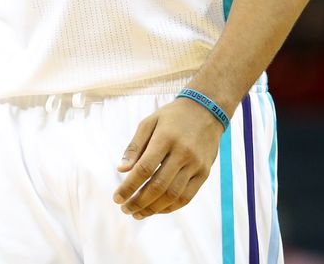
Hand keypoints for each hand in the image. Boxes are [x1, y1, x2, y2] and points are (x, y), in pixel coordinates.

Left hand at [112, 97, 225, 217]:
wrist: (207, 110)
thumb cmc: (173, 116)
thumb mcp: (149, 122)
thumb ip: (135, 146)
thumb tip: (121, 169)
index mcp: (165, 138)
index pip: (145, 169)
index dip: (129, 186)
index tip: (117, 198)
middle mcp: (182, 153)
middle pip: (158, 186)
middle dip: (138, 201)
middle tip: (125, 209)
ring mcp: (195, 165)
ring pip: (173, 195)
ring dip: (153, 209)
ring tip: (138, 213)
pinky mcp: (204, 173)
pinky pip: (187, 197)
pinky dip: (170, 207)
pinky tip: (157, 209)